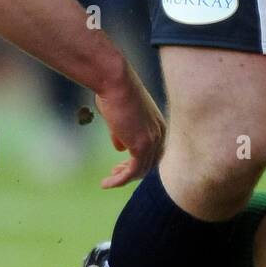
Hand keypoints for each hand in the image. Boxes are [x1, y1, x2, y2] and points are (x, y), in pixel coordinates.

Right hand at [94, 62, 165, 188]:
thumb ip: (122, 133)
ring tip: (107, 181)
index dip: (139, 161)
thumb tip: (121, 148)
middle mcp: (160, 133)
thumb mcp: (120, 116)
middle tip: (114, 173)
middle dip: (132, 171)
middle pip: (150, 162)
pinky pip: (133, 172)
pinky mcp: (142, 146)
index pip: (154, 151)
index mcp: (158, 124)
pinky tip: (105, 184)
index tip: (120, 164)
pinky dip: (119, 181)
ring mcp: (153, 140)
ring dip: (124, 178)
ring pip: (142, 170)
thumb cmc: (115, 93)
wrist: (116, 82)